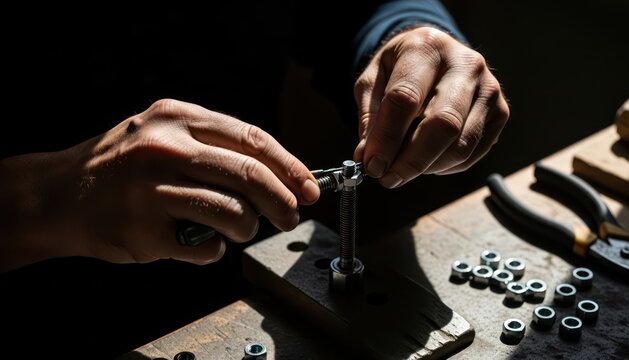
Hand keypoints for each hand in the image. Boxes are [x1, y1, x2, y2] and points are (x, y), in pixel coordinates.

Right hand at [0, 99, 318, 269]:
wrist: (59, 195)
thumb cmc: (122, 166)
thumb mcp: (165, 134)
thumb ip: (215, 147)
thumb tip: (278, 175)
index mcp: (178, 117)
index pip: (252, 139)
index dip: (290, 166)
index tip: (309, 187)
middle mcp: (165, 147)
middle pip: (250, 174)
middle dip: (283, 201)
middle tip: (291, 217)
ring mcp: (151, 189)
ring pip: (232, 211)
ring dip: (249, 228)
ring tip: (241, 230)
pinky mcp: (142, 229)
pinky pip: (204, 246)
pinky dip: (214, 250)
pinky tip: (200, 242)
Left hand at [353, 26, 509, 187]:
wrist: (437, 54)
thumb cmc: (401, 69)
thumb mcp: (373, 80)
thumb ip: (370, 117)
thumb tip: (368, 157)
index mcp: (426, 48)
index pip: (406, 98)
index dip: (386, 138)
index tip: (372, 165)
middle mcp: (465, 64)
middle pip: (443, 124)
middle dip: (412, 160)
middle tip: (389, 179)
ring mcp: (489, 89)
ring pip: (461, 145)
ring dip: (428, 167)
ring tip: (404, 167)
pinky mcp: (501, 112)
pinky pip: (473, 154)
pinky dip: (446, 166)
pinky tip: (428, 158)